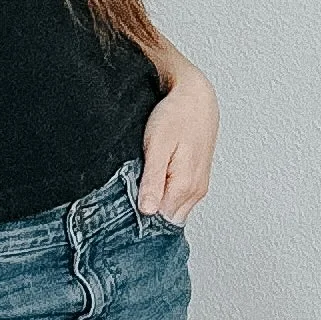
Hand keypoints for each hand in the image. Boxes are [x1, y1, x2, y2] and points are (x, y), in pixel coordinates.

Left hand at [139, 64, 218, 222]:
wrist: (197, 96)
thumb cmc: (176, 115)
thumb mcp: (157, 145)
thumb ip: (153, 180)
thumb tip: (148, 211)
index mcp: (184, 186)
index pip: (160, 222)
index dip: (140, 223)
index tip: (122, 218)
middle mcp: (195, 191)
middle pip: (168, 221)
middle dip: (148, 219)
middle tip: (124, 208)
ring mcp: (199, 187)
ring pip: (175, 213)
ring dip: (157, 209)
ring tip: (137, 194)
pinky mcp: (197, 180)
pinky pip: (180, 201)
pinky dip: (165, 200)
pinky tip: (153, 187)